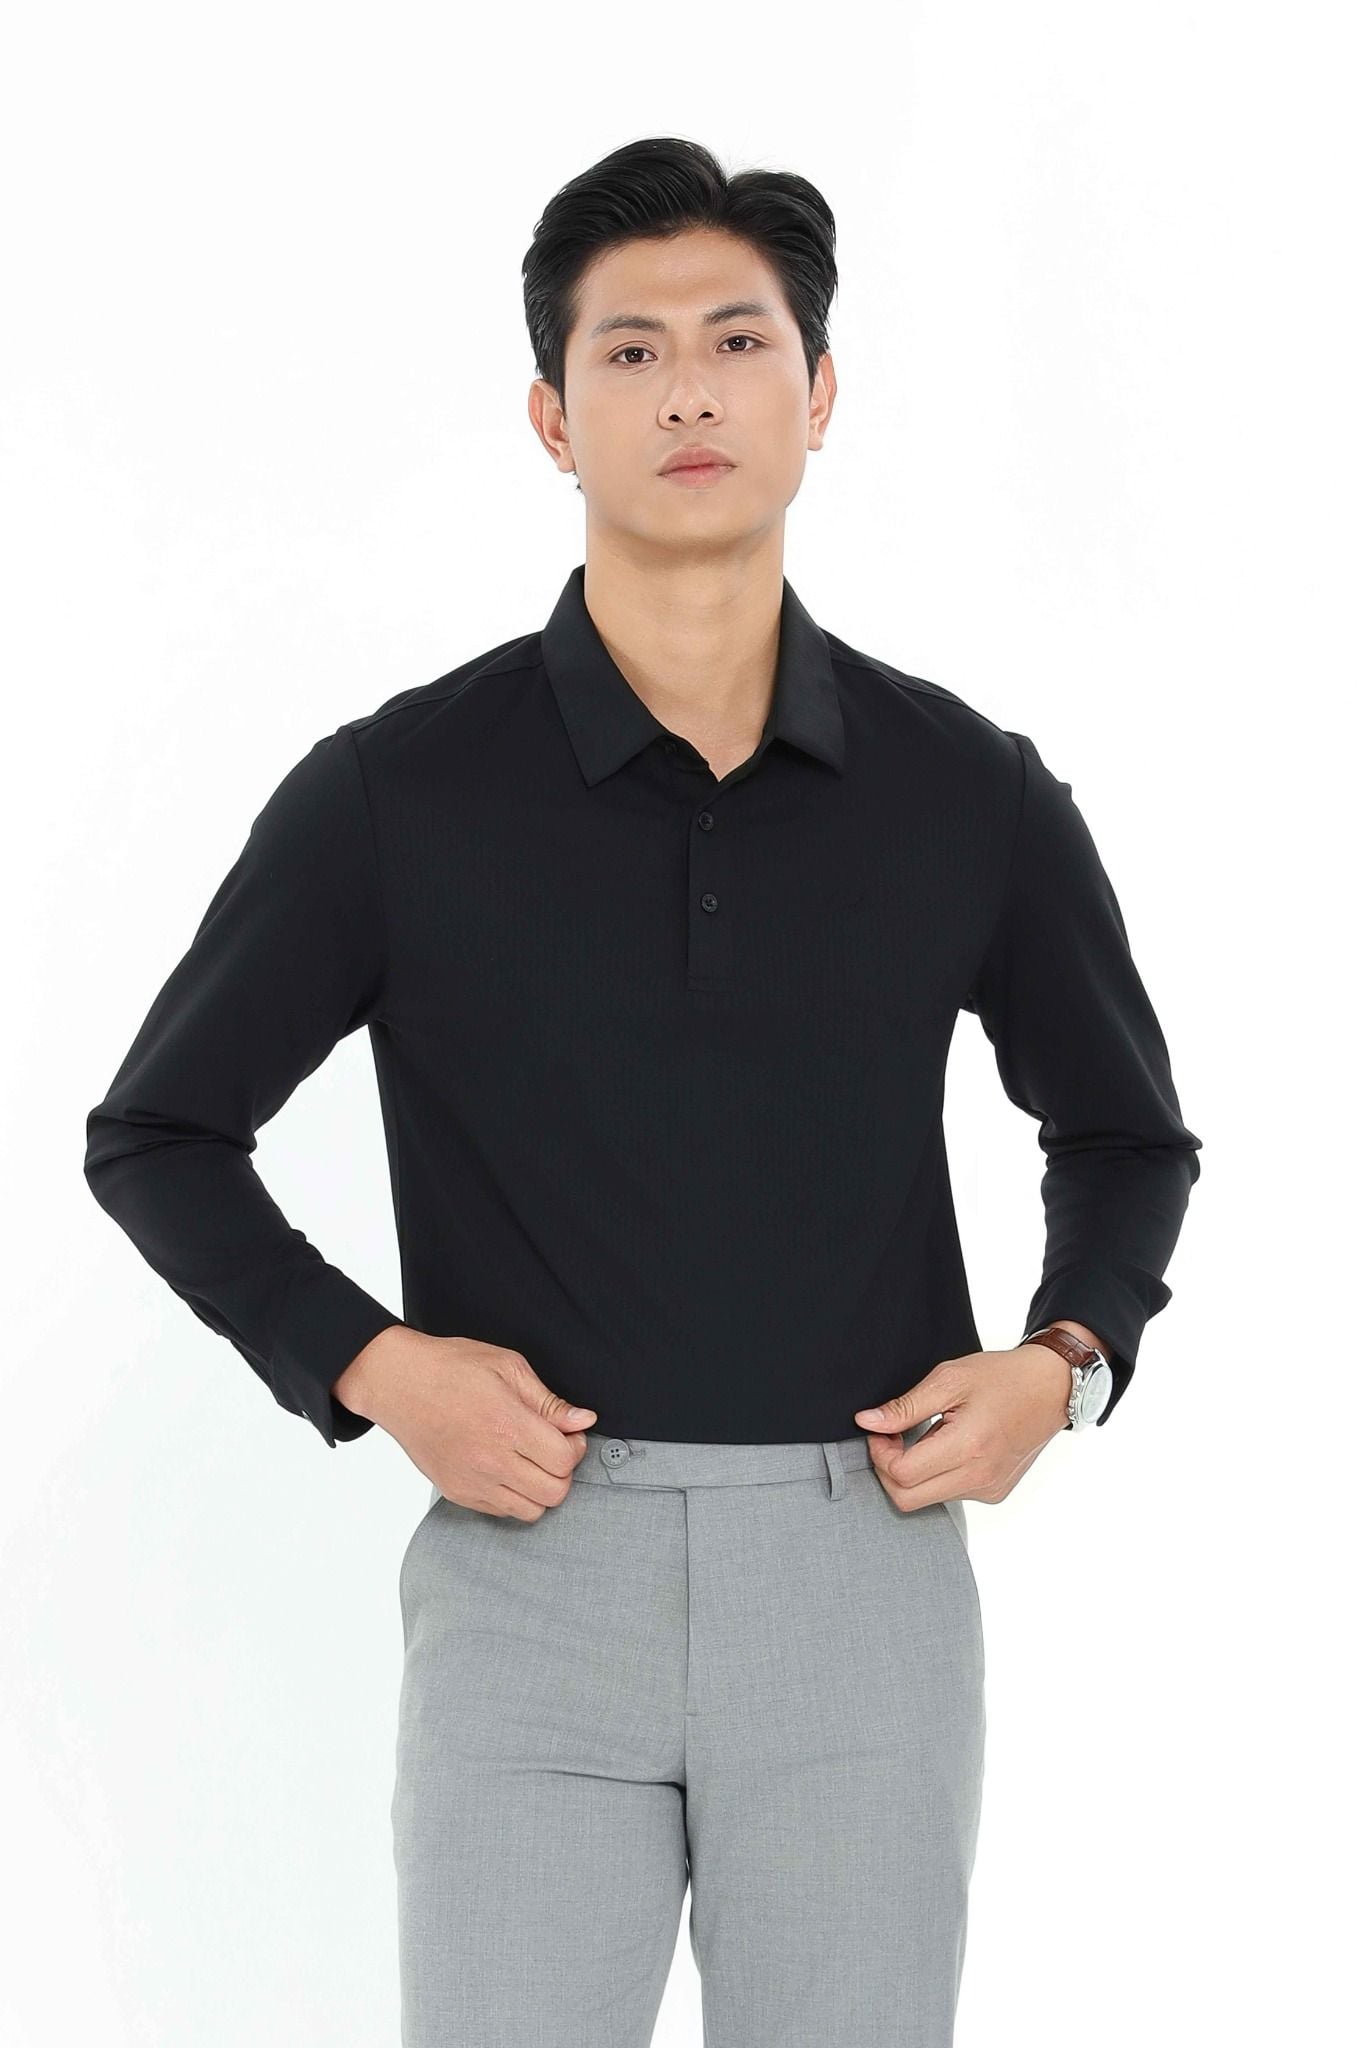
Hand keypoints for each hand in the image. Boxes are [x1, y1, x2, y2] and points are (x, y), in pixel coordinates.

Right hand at [334, 1327, 596, 1520]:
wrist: (398, 1384)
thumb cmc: (451, 1367)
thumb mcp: (507, 1366)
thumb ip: (548, 1401)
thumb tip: (583, 1420)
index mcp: (507, 1424)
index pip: (564, 1460)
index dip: (575, 1446)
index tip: (567, 1433)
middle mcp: (490, 1460)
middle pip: (554, 1493)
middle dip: (562, 1471)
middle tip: (551, 1448)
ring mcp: (472, 1482)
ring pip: (531, 1511)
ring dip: (540, 1489)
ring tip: (529, 1460)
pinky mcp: (457, 1493)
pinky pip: (501, 1512)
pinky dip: (513, 1496)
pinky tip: (506, 1468)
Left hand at [852, 1344, 1073, 1512]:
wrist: (1051, 1388)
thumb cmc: (1003, 1377)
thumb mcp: (949, 1379)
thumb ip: (905, 1406)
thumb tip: (867, 1422)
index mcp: (968, 1447)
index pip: (902, 1474)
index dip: (880, 1454)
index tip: (881, 1430)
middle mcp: (980, 1477)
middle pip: (908, 1498)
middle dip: (888, 1470)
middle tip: (894, 1437)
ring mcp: (989, 1490)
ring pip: (927, 1499)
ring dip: (913, 1473)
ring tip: (929, 1434)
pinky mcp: (994, 1493)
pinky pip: (950, 1495)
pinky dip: (936, 1476)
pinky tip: (947, 1446)